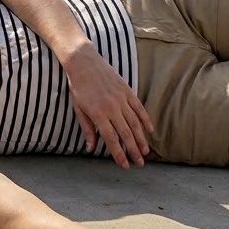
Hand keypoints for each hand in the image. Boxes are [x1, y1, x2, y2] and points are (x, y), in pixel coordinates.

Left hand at [61, 47, 151, 168]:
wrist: (84, 62)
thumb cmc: (78, 87)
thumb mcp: (78, 109)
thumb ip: (87, 129)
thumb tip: (90, 148)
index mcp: (98, 114)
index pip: (111, 139)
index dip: (119, 154)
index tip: (125, 165)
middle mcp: (112, 108)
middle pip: (126, 134)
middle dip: (134, 151)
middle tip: (140, 163)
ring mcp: (121, 99)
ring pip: (135, 123)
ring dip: (141, 139)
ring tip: (145, 151)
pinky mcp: (127, 90)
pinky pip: (139, 108)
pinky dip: (145, 120)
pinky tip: (150, 130)